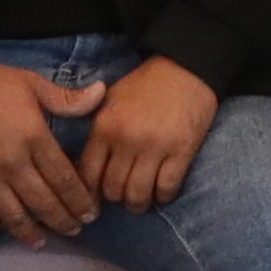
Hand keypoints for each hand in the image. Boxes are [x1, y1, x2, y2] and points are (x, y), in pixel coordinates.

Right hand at [0, 61, 97, 244]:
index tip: (90, 214)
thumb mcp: (33, 84)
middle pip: (43, 203)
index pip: (65, 180)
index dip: (80, 201)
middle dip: (63, 221)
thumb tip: (102, 93)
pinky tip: (3, 228)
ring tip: (42, 240)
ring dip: (31, 232)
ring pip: (14, 215)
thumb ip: (67, 98)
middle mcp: (13, 164)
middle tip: (74, 230)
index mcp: (34, 138)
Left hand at [74, 55, 221, 213]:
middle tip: (121, 196)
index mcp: (104, 127)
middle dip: (116, 199)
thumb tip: (84, 168)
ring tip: (141, 199)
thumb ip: (97, 132)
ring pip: (138, 195)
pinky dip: (163, 197)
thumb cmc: (145, 86)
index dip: (89, 192)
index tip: (95, 197)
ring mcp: (155, 147)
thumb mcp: (109, 101)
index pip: (87, 175)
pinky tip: (161, 192)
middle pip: (112, 190)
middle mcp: (126, 140)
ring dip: (138, 203)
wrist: (185, 68)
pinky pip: (167, 189)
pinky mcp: (182, 152)